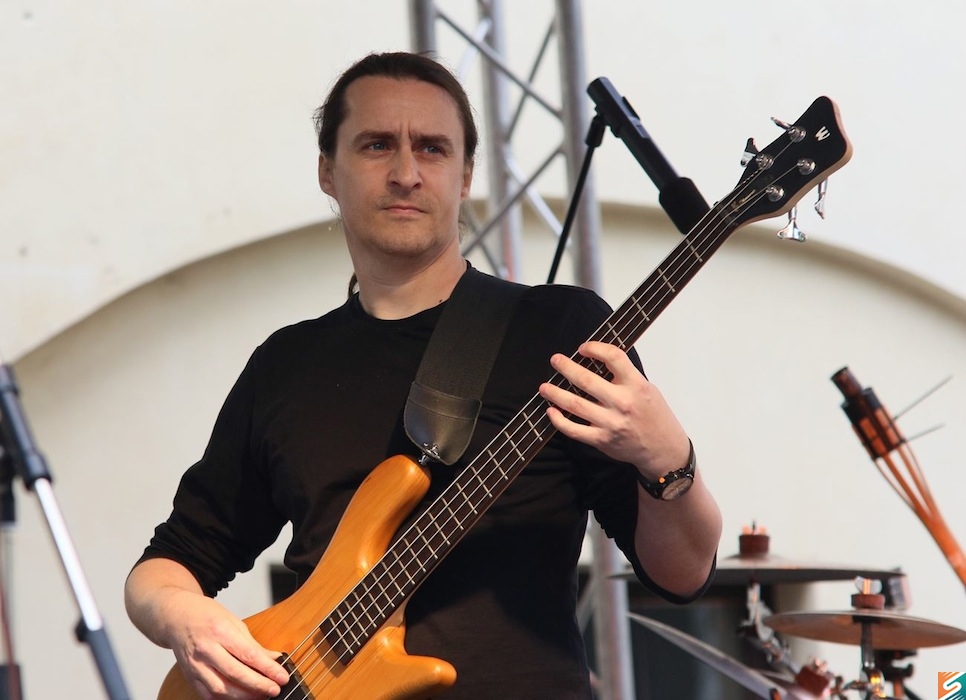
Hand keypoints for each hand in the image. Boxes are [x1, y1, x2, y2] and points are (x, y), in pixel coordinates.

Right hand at [165, 591, 289, 698]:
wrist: (176, 617)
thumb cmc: (206, 615)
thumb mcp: (233, 622)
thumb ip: (253, 644)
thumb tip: (274, 658)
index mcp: (220, 631)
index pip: (248, 654)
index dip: (268, 668)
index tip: (282, 676)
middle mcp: (205, 649)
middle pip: (235, 673)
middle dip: (258, 685)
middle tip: (275, 690)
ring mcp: (195, 665)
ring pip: (220, 689)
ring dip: (243, 696)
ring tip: (261, 696)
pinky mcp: (189, 676)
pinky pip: (207, 695)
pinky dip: (225, 699)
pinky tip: (240, 698)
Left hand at [538, 341, 689, 477]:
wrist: (662, 449)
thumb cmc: (654, 416)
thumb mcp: (647, 389)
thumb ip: (624, 377)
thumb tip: (596, 361)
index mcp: (636, 385)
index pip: (614, 357)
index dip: (595, 348)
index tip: (583, 348)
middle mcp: (623, 403)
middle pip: (587, 380)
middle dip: (566, 367)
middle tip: (555, 360)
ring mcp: (611, 423)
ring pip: (575, 404)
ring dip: (555, 393)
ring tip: (544, 387)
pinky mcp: (602, 440)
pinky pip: (574, 429)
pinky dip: (559, 420)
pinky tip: (551, 411)